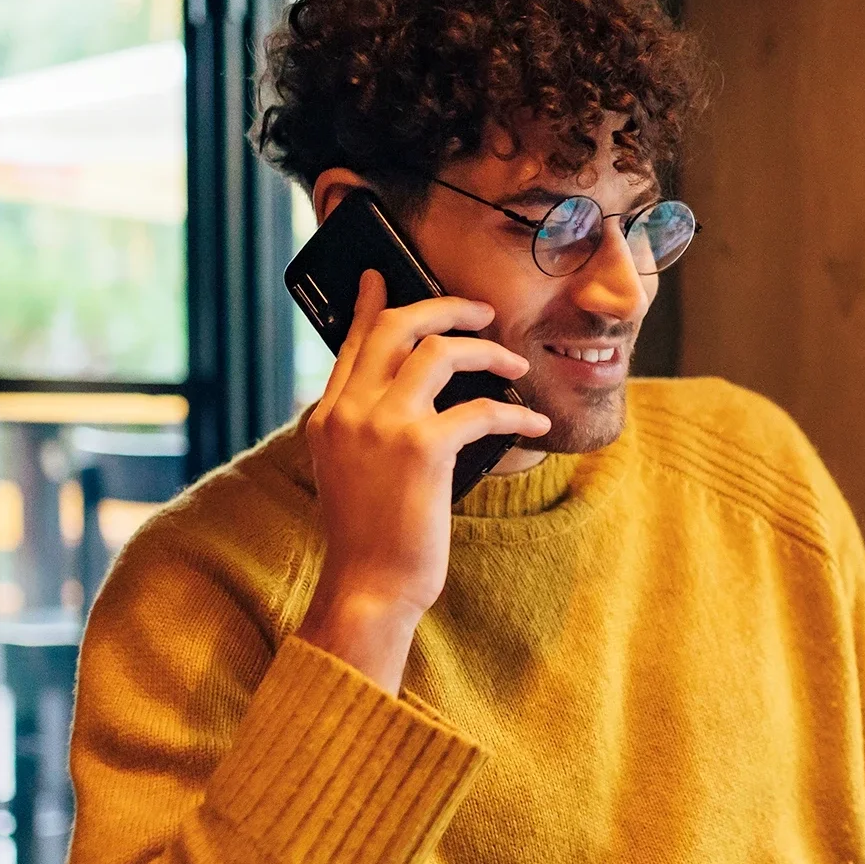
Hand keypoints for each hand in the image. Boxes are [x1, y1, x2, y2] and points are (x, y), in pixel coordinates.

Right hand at [295, 270, 545, 691]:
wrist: (368, 586)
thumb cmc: (372, 537)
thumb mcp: (352, 471)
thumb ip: (367, 428)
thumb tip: (410, 396)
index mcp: (328, 414)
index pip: (353, 341)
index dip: (371, 304)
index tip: (381, 277)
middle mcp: (350, 410)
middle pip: (396, 326)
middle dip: (444, 306)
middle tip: (480, 310)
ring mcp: (383, 425)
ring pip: (440, 351)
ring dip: (489, 351)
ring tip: (516, 364)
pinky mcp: (423, 448)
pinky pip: (482, 407)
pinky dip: (517, 414)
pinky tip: (536, 424)